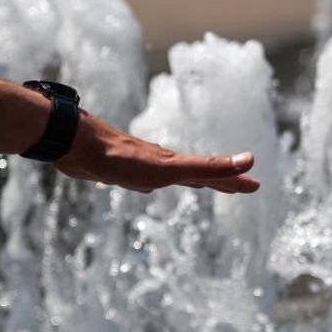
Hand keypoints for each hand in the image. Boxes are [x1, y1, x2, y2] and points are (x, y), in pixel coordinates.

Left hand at [55, 113, 259, 194]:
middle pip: (196, 173)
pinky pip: (141, 180)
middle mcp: (161, 163)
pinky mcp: (116, 170)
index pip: (212, 173)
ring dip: (186, 180)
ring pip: (169, 175)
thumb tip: (250, 159)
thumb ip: (209, 167)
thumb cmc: (122, 159)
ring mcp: (139, 166)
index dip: (233, 180)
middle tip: (237, 186)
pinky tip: (141, 186)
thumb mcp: (170, 169)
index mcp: (175, 164)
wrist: (76, 145)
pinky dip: (150, 184)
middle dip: (218, 180)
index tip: (254, 184)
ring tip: (194, 184)